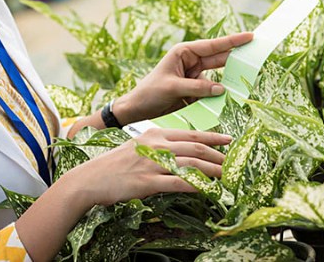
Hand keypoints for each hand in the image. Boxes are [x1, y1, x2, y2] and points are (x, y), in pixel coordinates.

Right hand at [66, 128, 231, 206]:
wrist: (90, 178)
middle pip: (195, 148)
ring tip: (227, 176)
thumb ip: (159, 148)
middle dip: (217, 156)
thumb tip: (180, 153)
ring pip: (191, 164)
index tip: (228, 140)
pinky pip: (178, 182)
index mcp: (155, 135)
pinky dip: (196, 185)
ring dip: (212, 170)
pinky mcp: (147, 182)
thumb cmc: (114, 165)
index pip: (190, 134)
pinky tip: (207, 189)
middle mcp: (156, 146)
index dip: (212, 138)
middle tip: (233, 162)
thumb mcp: (138, 148)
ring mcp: (152, 163)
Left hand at [113, 32, 252, 124]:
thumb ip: (197, 87)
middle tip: (257, 55)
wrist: (137, 109)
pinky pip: (213, 91)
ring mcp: (195, 76)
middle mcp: (191, 62)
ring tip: (248, 79)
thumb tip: (221, 89)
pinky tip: (232, 98)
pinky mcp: (196, 91)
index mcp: (184, 52)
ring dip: (230, 80)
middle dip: (237, 57)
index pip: (212, 45)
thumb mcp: (172, 87)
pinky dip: (221, 95)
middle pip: (219, 59)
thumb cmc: (149, 92)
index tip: (250, 36)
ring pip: (219, 77)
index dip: (232, 41)